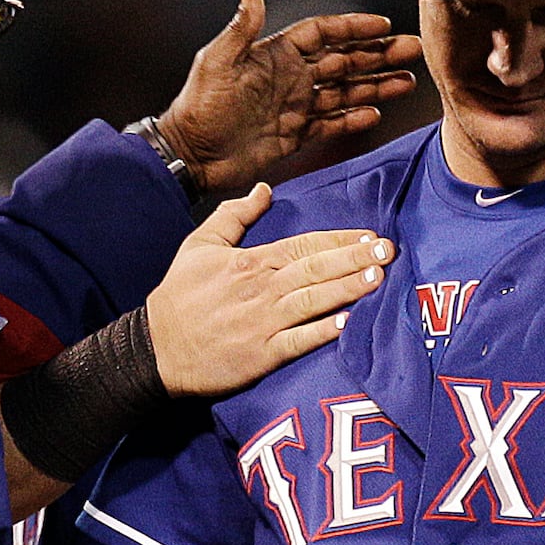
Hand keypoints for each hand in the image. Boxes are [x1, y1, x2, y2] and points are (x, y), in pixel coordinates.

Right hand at [144, 186, 392, 397]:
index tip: (369, 236)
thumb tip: (263, 190)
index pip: (304, 245)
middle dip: (354, 259)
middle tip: (387, 251)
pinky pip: (299, 341)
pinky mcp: (262, 355)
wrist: (156, 349)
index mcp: (251, 262)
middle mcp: (261, 289)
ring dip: (347, 288)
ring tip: (378, 278)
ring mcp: (263, 323)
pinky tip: (349, 323)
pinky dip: (323, 332)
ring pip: (313, 301)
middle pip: (316, 269)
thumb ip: (234, 215)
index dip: (339, 240)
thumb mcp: (199, 245)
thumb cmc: (178, 298)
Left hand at [158, 0, 421, 194]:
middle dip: (379, 54)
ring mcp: (295, 107)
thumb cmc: (199, 105)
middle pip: (344, 60)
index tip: (383, 24)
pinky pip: (331, 124)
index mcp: (276, 54)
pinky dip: (352, 119)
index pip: (324, 33)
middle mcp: (291, 78)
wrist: (191, 155)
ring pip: (345, 91)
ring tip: (407, 81)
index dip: (353, 27)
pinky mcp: (294, 136)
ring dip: (376, 85)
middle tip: (412, 50)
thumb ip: (241, 28)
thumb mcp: (217, 62)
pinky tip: (375, 113)